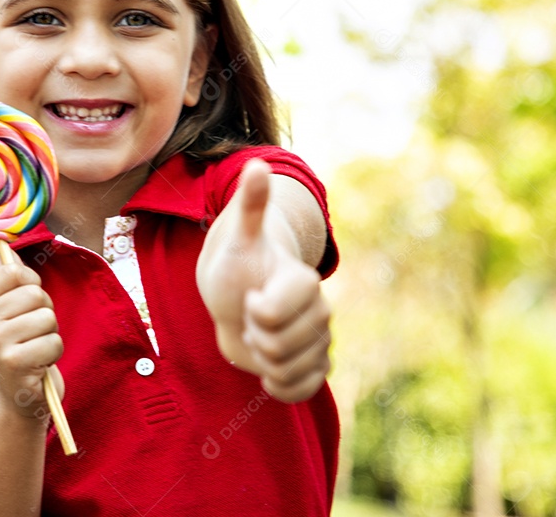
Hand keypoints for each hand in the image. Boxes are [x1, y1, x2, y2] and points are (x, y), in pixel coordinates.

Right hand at [0, 247, 64, 419]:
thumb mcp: (10, 312)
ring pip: (47, 318)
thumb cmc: (21, 346)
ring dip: (51, 335)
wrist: (19, 397)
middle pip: (35, 294)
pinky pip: (53, 342)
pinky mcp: (13, 363)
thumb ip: (8, 279)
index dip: (32, 284)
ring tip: (36, 349)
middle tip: (33, 334)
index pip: (14, 271)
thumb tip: (1, 244)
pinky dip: (53, 354)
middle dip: (46, 313)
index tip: (27, 305)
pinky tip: (39, 365)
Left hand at [197, 159, 331, 402]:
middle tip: (250, 316)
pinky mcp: (314, 366)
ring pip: (289, 369)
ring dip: (263, 359)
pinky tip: (268, 367)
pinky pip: (301, 390)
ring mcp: (318, 340)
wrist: (238, 294)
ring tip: (258, 335)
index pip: (277, 311)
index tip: (249, 298)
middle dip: (254, 336)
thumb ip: (250, 205)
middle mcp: (319, 311)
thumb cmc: (236, 264)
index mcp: (302, 281)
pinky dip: (280, 385)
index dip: (257, 311)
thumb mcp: (237, 237)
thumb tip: (255, 165)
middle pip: (280, 346)